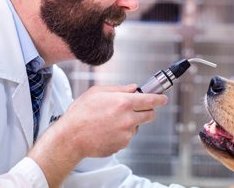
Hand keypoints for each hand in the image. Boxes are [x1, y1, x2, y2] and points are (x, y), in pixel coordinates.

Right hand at [27, 84, 167, 185]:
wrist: (71, 137)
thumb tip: (132, 88)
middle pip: (149, 115)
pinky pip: (127, 137)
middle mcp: (128, 119)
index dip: (159, 99)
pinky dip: (121, 133)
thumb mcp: (97, 92)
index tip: (162, 98)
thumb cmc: (81, 114)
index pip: (151, 100)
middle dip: (146, 110)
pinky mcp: (122, 144)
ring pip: (137, 126)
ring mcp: (126, 134)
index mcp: (124, 102)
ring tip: (110, 120)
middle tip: (135, 108)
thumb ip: (118, 88)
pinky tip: (107, 130)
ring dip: (130, 122)